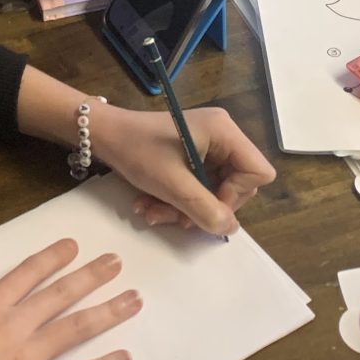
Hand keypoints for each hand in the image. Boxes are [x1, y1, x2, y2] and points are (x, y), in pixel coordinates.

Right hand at [0, 240, 139, 359]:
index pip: (27, 274)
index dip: (52, 258)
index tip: (73, 247)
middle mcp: (14, 327)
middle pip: (59, 295)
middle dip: (90, 276)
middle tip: (116, 263)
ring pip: (74, 329)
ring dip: (106, 312)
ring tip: (133, 300)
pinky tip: (123, 359)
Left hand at [93, 104, 275, 233]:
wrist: (102, 134)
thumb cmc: (137, 150)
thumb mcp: (172, 184)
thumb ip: (205, 209)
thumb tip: (231, 229)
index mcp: (224, 131)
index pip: (257, 172)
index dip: (236, 196)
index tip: (205, 206)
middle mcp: (221, 135)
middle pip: (236, 185)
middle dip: (203, 206)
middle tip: (174, 217)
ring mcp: (206, 144)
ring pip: (212, 190)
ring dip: (184, 208)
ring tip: (153, 212)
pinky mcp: (191, 153)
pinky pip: (196, 185)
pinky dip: (176, 199)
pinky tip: (150, 205)